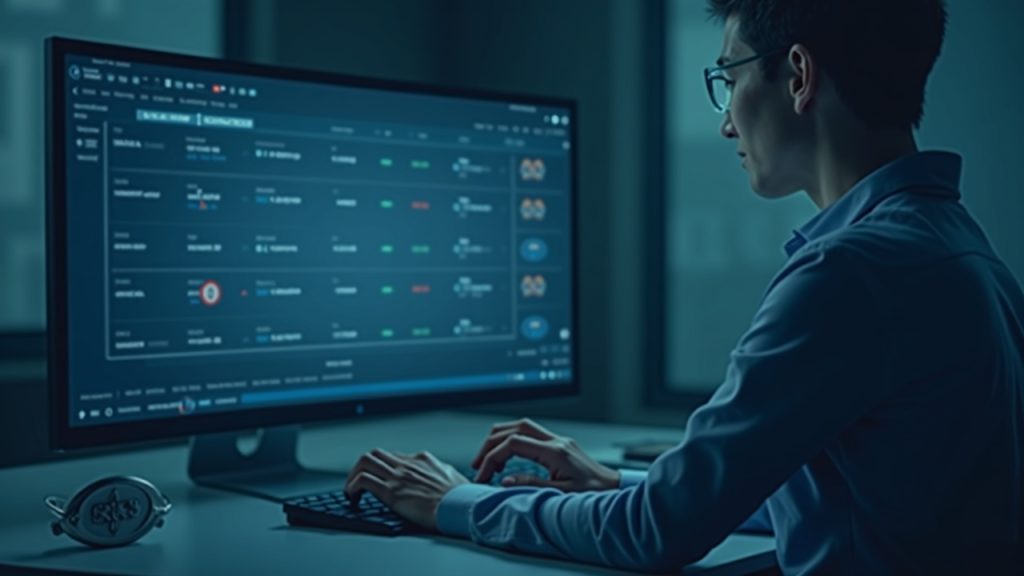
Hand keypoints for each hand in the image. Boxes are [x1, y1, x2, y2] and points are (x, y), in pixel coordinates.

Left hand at [344, 449, 469, 530]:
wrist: (461, 506)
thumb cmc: (461, 497)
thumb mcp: (452, 477)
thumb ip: (440, 473)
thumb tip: (439, 476)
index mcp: (422, 460)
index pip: (394, 456)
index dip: (383, 468)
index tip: (379, 478)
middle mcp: (407, 464)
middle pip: (375, 454)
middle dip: (363, 466)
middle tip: (358, 480)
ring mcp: (398, 476)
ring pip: (364, 461)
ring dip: (353, 474)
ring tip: (351, 489)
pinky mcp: (391, 492)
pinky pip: (362, 481)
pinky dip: (352, 487)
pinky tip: (352, 497)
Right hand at [471, 418, 619, 491]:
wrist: (615, 490)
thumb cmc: (594, 494)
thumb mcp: (561, 494)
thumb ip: (532, 485)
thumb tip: (506, 480)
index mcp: (556, 452)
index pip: (513, 443)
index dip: (493, 457)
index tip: (484, 474)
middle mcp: (557, 441)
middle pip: (514, 428)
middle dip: (490, 444)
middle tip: (478, 464)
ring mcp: (559, 440)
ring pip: (521, 426)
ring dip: (500, 439)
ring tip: (489, 461)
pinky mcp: (560, 445)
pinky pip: (530, 435)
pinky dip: (513, 442)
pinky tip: (508, 459)